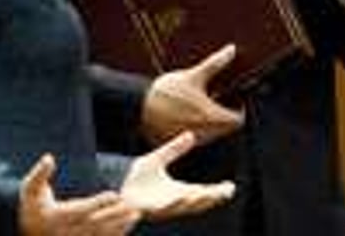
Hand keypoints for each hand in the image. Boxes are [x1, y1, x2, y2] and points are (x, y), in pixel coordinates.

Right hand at [19, 154, 139, 235]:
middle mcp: (67, 231)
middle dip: (115, 214)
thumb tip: (49, 157)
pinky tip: (129, 224)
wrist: (29, 232)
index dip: (97, 203)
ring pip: (101, 234)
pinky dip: (117, 234)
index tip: (114, 194)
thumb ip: (39, 173)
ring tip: (136, 214)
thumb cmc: (32, 206)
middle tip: (132, 205)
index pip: (80, 210)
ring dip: (120, 225)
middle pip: (95, 223)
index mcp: (56, 216)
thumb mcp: (30, 188)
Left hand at [121, 131, 235, 219]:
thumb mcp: (158, 158)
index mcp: (177, 192)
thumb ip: (174, 149)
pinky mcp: (147, 209)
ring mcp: (160, 207)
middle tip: (227, 193)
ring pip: (182, 207)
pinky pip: (162, 208)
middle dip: (212, 198)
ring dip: (195, 201)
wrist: (113, 185)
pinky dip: (173, 204)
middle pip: (197, 202)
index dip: (217, 191)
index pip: (202, 192)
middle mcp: (172, 201)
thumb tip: (191, 135)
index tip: (231, 187)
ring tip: (207, 195)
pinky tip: (182, 197)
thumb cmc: (135, 178)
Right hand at [141, 44, 244, 145]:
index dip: (239, 109)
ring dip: (212, 121)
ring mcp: (193, 139)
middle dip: (225, 115)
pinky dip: (198, 127)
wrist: (139, 106)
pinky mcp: (181, 141)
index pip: (238, 120)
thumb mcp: (194, 75)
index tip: (233, 99)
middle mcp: (205, 132)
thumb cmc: (167, 92)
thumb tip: (231, 49)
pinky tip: (189, 113)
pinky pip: (197, 137)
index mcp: (213, 116)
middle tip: (218, 99)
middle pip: (226, 128)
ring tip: (202, 105)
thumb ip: (216, 63)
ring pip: (212, 133)